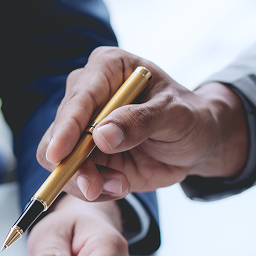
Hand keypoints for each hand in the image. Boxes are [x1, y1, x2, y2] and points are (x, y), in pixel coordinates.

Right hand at [37, 47, 249, 201]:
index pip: (79, 98)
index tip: (59, 154)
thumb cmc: (189, 118)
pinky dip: (93, 188)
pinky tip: (120, 185)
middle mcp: (86, 93)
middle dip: (74, 164)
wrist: (196, 142)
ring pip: (59, 159)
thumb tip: (101, 135)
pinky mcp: (83, 152)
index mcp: (107, 68)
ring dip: (84, 180)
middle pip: (59, 131)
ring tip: (120, 185)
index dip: (66, 127)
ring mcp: (81, 125)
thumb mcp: (176, 116)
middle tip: (96, 187)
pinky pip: (73, 176)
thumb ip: (141, 122)